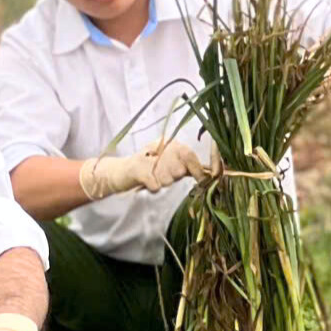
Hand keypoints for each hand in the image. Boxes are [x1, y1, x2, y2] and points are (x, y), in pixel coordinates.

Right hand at [78, 139, 211, 199]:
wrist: (119, 172)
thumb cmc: (148, 168)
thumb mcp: (169, 162)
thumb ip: (188, 165)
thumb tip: (212, 175)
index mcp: (170, 143)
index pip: (189, 155)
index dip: (199, 170)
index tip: (204, 181)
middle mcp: (160, 147)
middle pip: (179, 171)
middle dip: (174, 178)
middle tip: (162, 174)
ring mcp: (149, 158)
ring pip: (168, 180)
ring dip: (162, 182)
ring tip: (152, 176)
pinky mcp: (138, 170)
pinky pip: (155, 186)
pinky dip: (152, 188)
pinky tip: (146, 182)